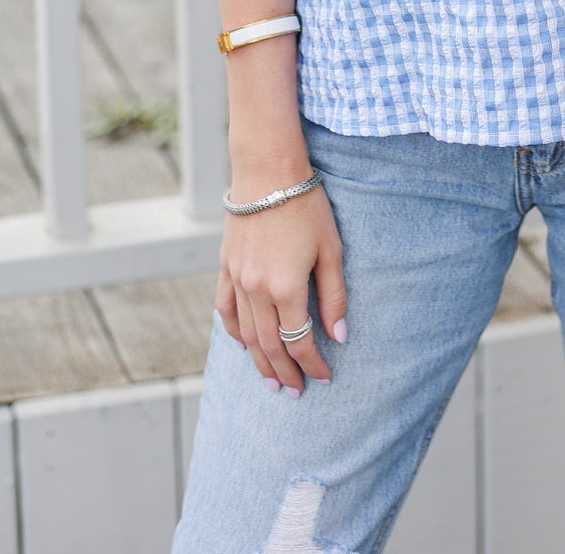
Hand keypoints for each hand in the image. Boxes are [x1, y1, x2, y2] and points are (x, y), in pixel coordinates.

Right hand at [216, 176, 346, 395]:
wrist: (267, 171)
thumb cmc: (306, 205)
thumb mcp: (331, 249)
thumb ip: (334, 296)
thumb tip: (339, 336)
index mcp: (286, 287)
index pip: (300, 342)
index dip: (313, 364)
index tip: (325, 378)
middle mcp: (257, 290)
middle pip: (270, 346)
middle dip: (286, 373)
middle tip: (297, 393)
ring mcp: (237, 280)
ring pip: (246, 335)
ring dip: (259, 362)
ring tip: (272, 382)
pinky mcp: (225, 267)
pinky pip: (226, 310)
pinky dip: (234, 333)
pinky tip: (244, 346)